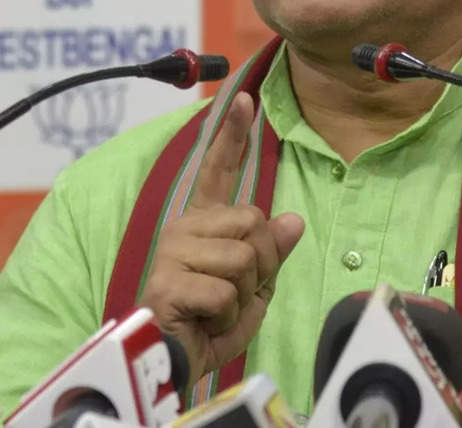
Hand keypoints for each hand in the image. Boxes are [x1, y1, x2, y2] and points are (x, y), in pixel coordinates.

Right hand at [139, 92, 304, 387]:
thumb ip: (270, 252)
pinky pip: (227, 289)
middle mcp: (184, 228)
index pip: (220, 170)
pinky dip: (229, 314)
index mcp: (203, 224)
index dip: (233, 134)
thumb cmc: (209, 324)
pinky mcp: (168, 280)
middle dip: (261, 264)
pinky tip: (206, 321)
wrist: (172, 364)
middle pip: (254, 221)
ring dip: (245, 293)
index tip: (245, 97)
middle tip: (236, 293)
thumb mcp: (253, 287)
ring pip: (245, 255)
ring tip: (218, 309)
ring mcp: (173, 252)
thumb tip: (292, 220)